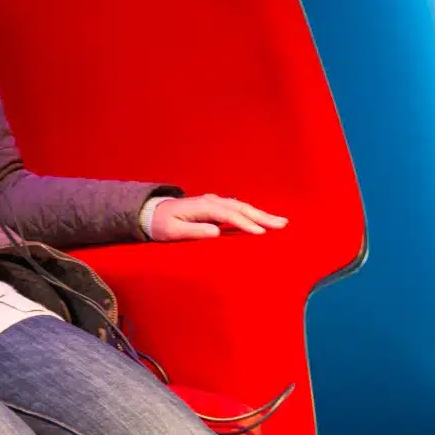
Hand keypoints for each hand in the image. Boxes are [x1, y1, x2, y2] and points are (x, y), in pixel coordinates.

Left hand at [150, 195, 287, 241]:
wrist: (151, 212)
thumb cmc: (161, 224)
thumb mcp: (172, 231)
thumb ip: (194, 231)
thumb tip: (216, 232)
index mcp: (201, 207)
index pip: (227, 215)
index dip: (244, 223)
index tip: (260, 232)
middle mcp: (210, 201)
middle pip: (240, 208)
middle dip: (262, 216)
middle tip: (283, 224)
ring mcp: (214, 202)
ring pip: (241, 207)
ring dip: (261, 214)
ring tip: (281, 221)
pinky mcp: (215, 207)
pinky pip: (237, 209)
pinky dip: (252, 214)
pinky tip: (264, 219)